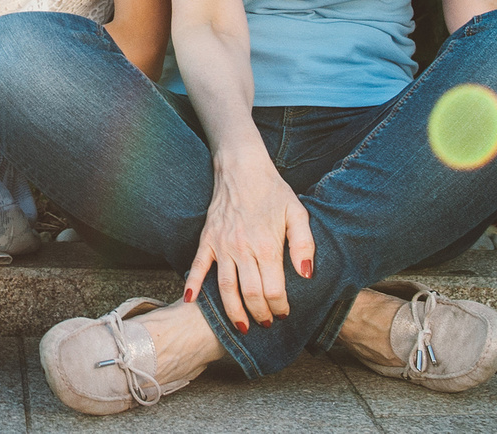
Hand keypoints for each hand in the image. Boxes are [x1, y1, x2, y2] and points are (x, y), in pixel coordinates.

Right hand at [184, 159, 315, 330]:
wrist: (242, 169)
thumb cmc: (273, 192)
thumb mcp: (298, 213)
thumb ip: (304, 244)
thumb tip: (306, 274)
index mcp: (267, 245)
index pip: (273, 289)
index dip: (279, 306)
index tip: (284, 313)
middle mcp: (242, 249)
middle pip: (249, 293)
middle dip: (259, 314)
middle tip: (266, 324)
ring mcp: (222, 245)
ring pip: (225, 287)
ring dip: (232, 311)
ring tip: (241, 327)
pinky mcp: (207, 240)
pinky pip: (198, 266)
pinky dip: (192, 285)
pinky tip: (191, 302)